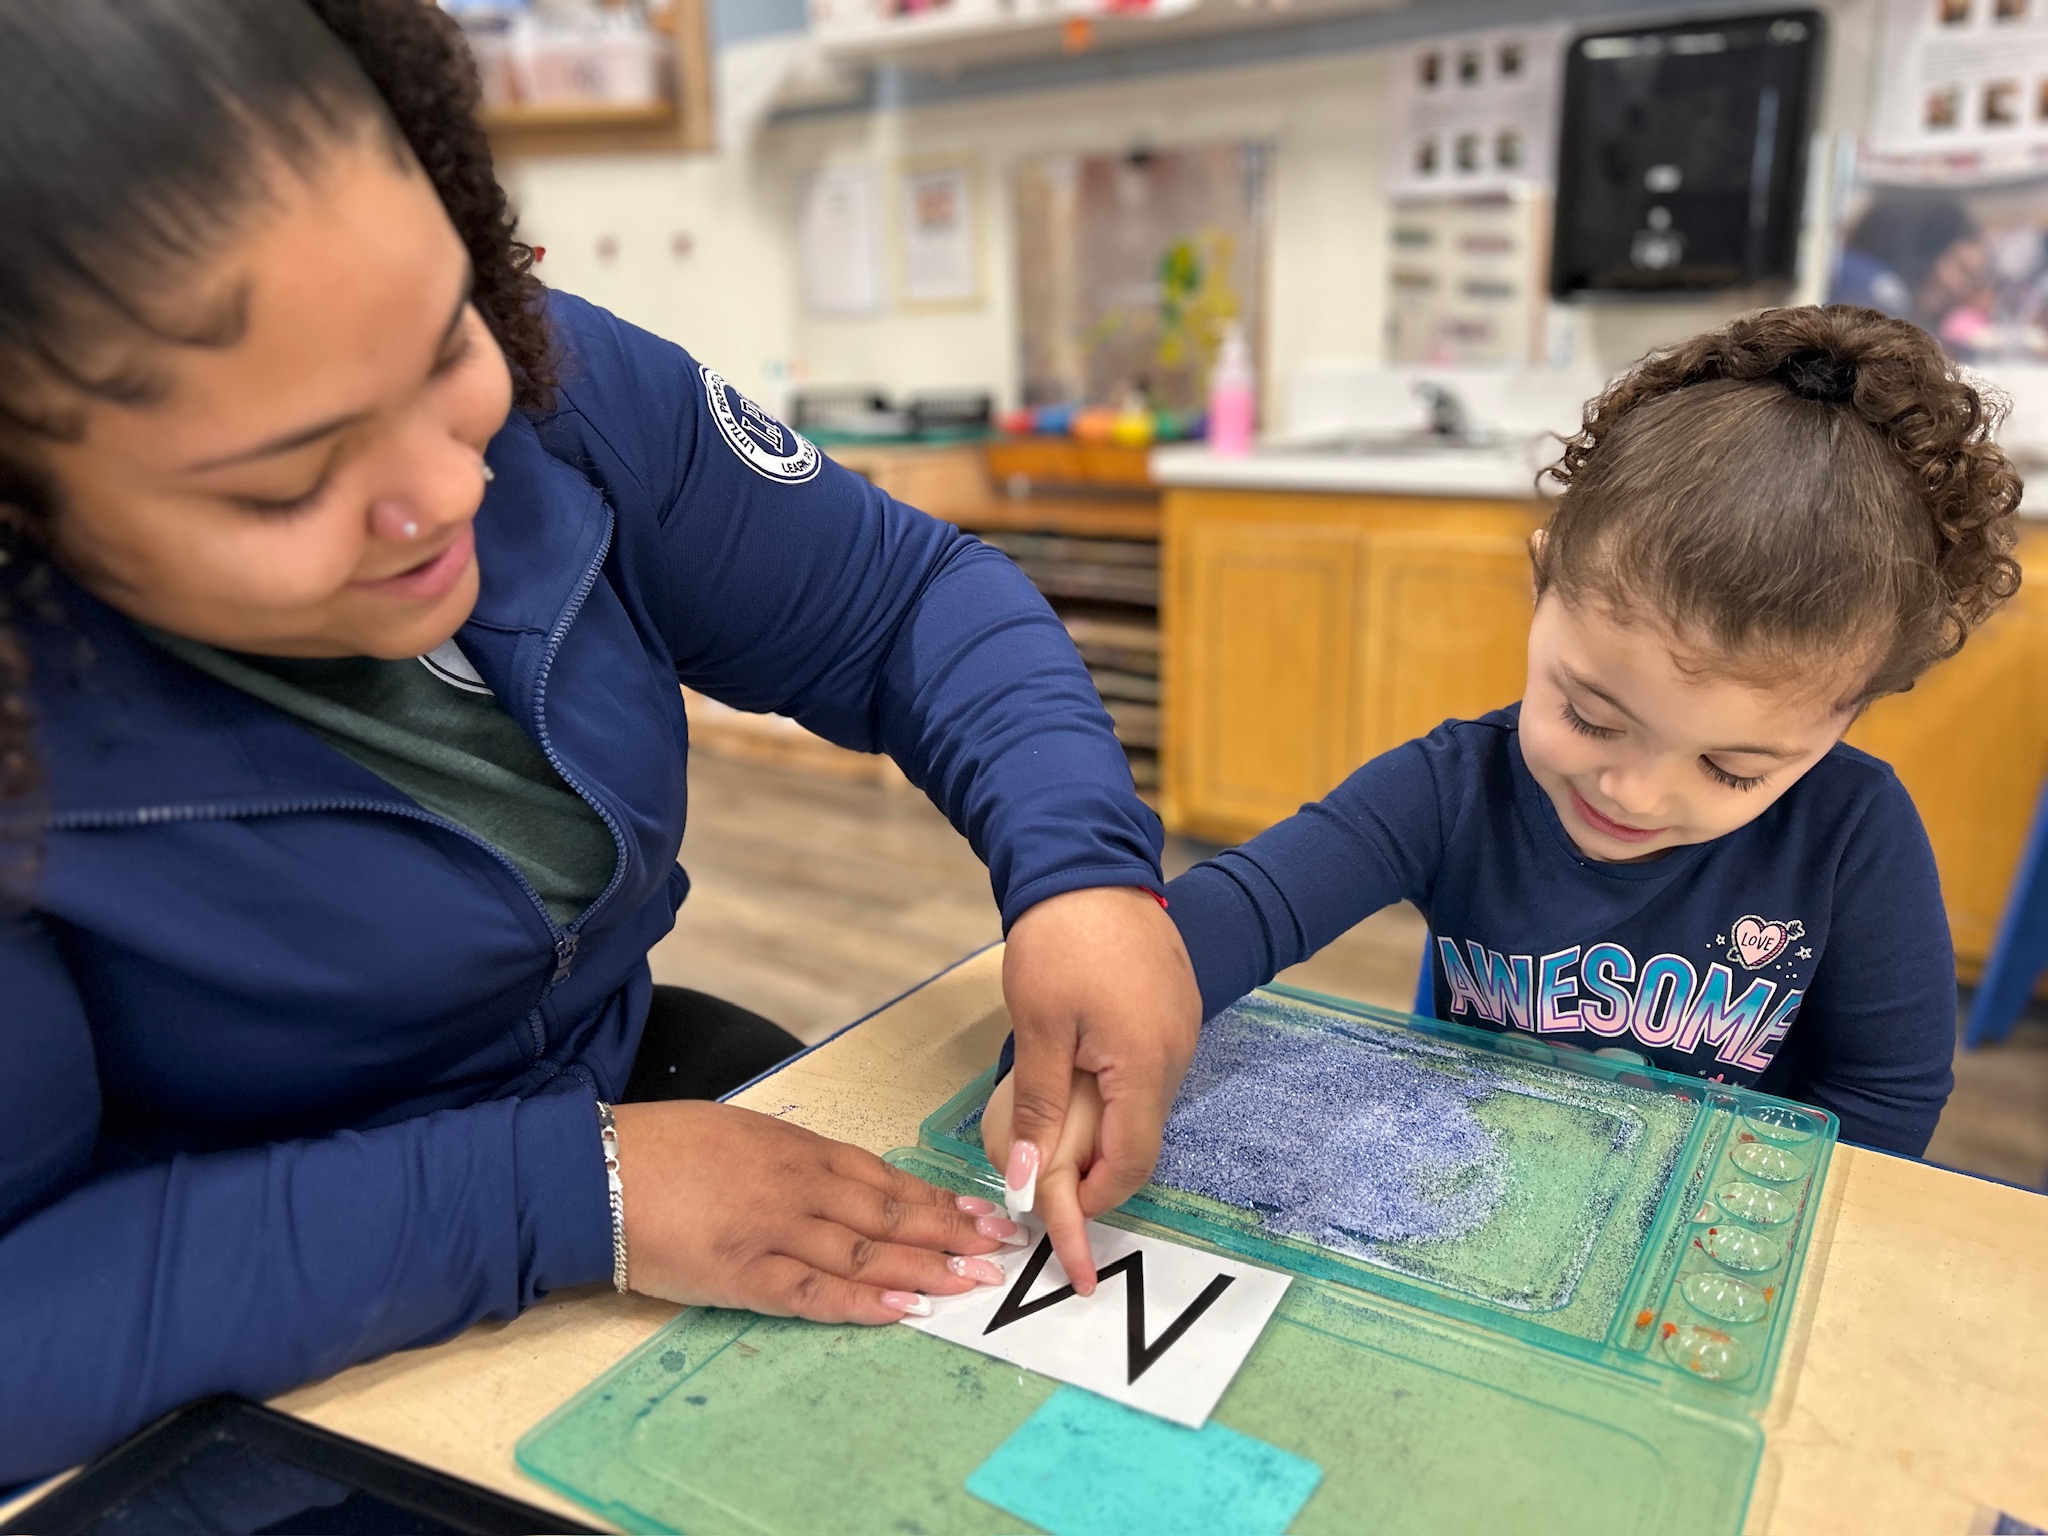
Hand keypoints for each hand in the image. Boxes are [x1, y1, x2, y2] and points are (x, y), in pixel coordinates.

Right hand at [610, 1100, 1024, 1321]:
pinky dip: (862, 1301)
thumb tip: (832, 1175)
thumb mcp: (739, 1131)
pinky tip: (902, 1308)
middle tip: (997, 1249)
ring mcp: (773, 1230)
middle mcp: (797, 1185)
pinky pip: (814, 1291)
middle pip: (889, 1212)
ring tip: (971, 1282)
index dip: (937, 1198)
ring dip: (923, 1268)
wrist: (597, 1169)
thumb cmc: (661, 1145)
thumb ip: (788, 1156)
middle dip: (950, 1233)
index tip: (980, 1211)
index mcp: (796, 1147)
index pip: (884, 1175)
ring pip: (865, 1250)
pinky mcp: (743, 1274)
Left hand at [996, 885, 1201, 1291]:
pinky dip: (1115, 1089)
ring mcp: (1181, 1029)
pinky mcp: (1174, 1008)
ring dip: (1103, 1127)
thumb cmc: (1060, 941)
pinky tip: (1077, 1077)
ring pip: (1144, 1105)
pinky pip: (1148, 1069)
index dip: (1094, 1201)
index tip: (1058, 1222)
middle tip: (1044, 1178)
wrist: (1088, 862)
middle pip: (1141, 1139)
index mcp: (1145, 1066)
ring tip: (1052, 1127)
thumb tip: (1028, 1184)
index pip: (1131, 1164)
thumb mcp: (1038, 1029)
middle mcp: (1176, 1054)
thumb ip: (1040, 1111)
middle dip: (1095, 1168)